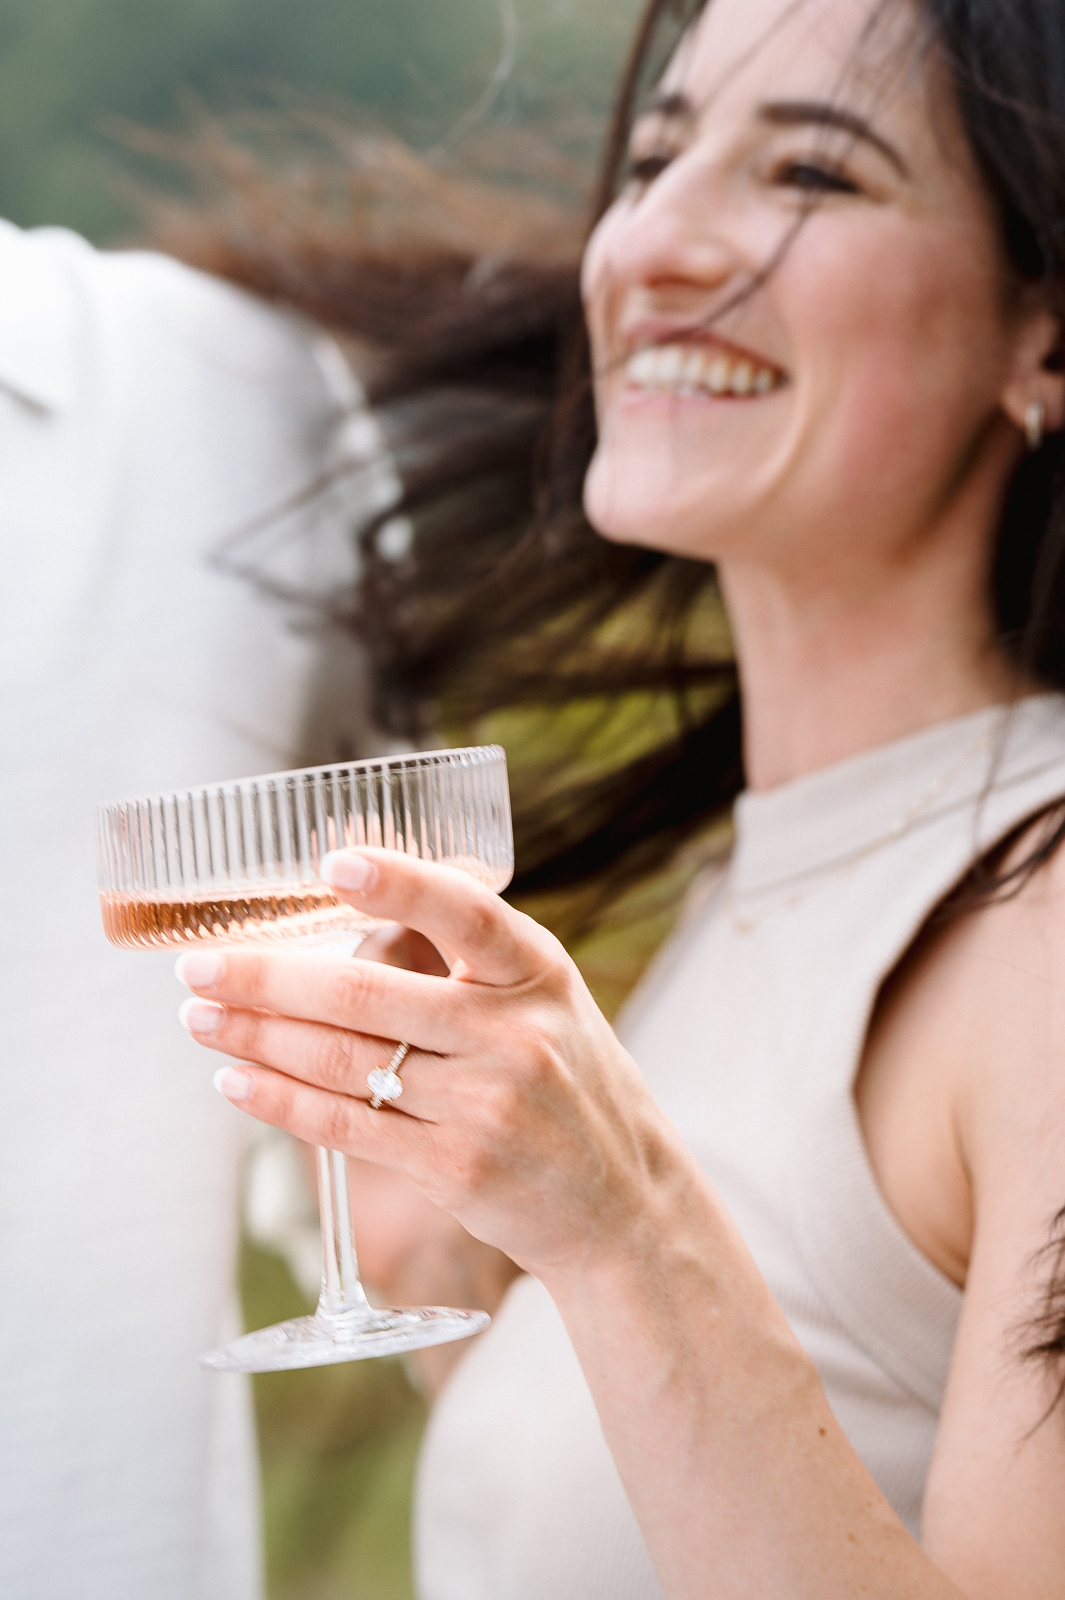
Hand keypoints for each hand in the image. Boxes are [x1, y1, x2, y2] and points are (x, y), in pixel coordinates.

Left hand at [176, 848, 686, 1281]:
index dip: (399, 884)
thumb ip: (470, 960)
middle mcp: (516, 1033)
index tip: (332, 864)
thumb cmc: (565, 1082)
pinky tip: (237, 1080)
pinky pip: (347, 1126)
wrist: (623, 1200)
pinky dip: (280, 1101)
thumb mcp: (545, 1001)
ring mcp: (487, 1105)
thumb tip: (353, 908)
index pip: (465, 912)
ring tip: (200, 1018)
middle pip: (366, 995)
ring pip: (342, 1061)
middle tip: (200, 966)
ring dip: (255, 1038)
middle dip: (267, 977)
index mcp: (539, 971)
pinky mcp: (457, 1170)